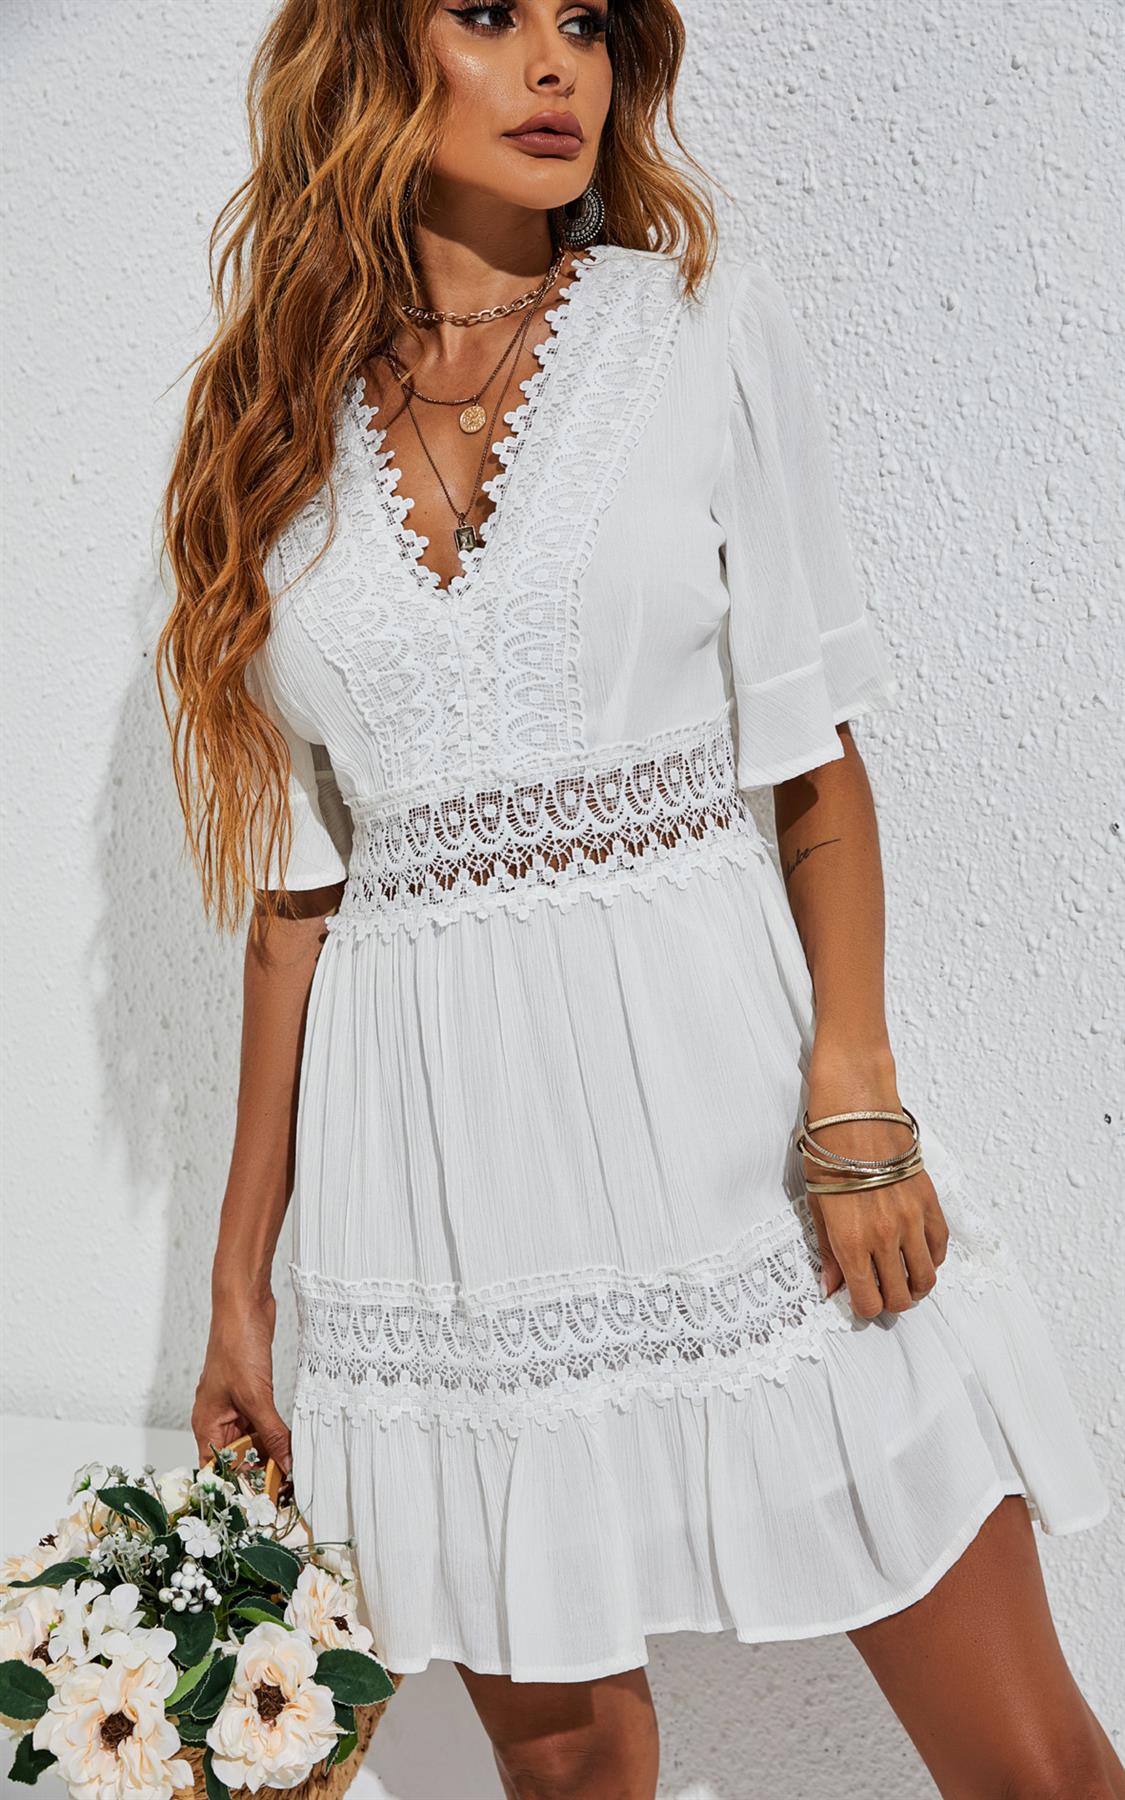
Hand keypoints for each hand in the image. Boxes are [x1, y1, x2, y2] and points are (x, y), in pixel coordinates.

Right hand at [191, 1285, 291, 1473]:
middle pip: (237, 1458)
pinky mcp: (252, 1393)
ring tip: (294, 1473)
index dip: (234, 1487)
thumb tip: (287, 1464)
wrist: (245, 1304)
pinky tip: (294, 1444)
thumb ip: (271, 1433)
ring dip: (271, 1454)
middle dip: (259, 1473)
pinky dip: (277, 1433)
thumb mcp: (255, 1396)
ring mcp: (235, 1405)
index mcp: (206, 1423)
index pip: (215, 1469)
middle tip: (286, 1490)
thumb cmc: (236, 1344)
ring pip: (253, 1441)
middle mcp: (218, 1418)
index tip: (258, 1504)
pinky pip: (264, 1423)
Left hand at [803, 1111, 949, 1318]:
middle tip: (881, 1292)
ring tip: (903, 1279)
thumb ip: (826, 1251)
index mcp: (851, 1242)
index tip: (860, 1299)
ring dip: (915, 1286)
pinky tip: (917, 1252)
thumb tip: (830, 1287)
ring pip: (927, 1278)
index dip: (864, 1307)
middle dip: (890, 1302)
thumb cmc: (828, 1154)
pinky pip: (940, 1246)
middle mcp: (885, 1237)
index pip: (868, 1301)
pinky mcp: (930, 1203)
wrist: (856, 1113)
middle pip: (900, 1296)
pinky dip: (932, 1258)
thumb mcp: (816, 1204)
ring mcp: (911, 1221)